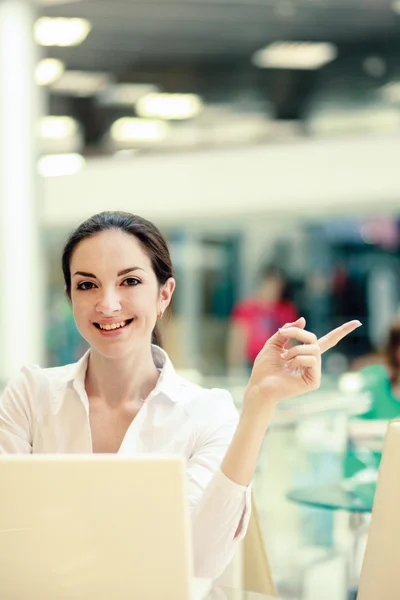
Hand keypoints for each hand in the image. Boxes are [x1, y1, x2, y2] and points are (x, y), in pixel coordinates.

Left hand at [244, 316, 361, 411]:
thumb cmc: (265, 367)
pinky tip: (289, 366)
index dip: (342, 331)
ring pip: (313, 349)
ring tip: (284, 358)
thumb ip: (288, 331)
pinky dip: (298, 359)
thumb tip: (303, 320)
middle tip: (282, 334)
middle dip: (297, 333)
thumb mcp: (274, 343)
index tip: (357, 323)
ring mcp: (314, 372)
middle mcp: (312, 362)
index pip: (328, 341)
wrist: (259, 384)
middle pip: (315, 339)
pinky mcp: (314, 381)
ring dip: (295, 350)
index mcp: (305, 353)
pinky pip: (312, 360)